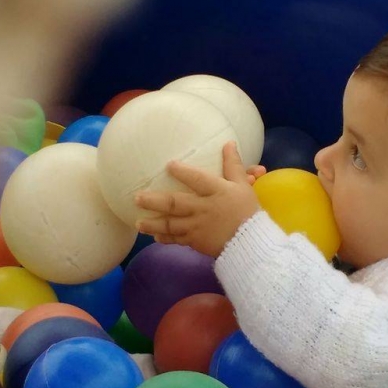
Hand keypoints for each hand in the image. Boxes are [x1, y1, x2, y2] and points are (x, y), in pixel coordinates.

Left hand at [136, 142, 265, 257]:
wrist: (251, 244)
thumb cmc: (247, 212)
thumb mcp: (242, 185)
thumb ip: (233, 165)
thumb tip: (228, 143)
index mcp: (215, 192)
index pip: (198, 179)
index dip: (183, 172)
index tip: (169, 165)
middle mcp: (202, 209)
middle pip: (174, 203)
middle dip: (154, 201)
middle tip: (137, 198)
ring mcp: (197, 227)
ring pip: (170, 224)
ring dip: (153, 223)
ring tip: (138, 223)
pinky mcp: (196, 241)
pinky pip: (177, 239)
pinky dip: (165, 238)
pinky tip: (155, 236)